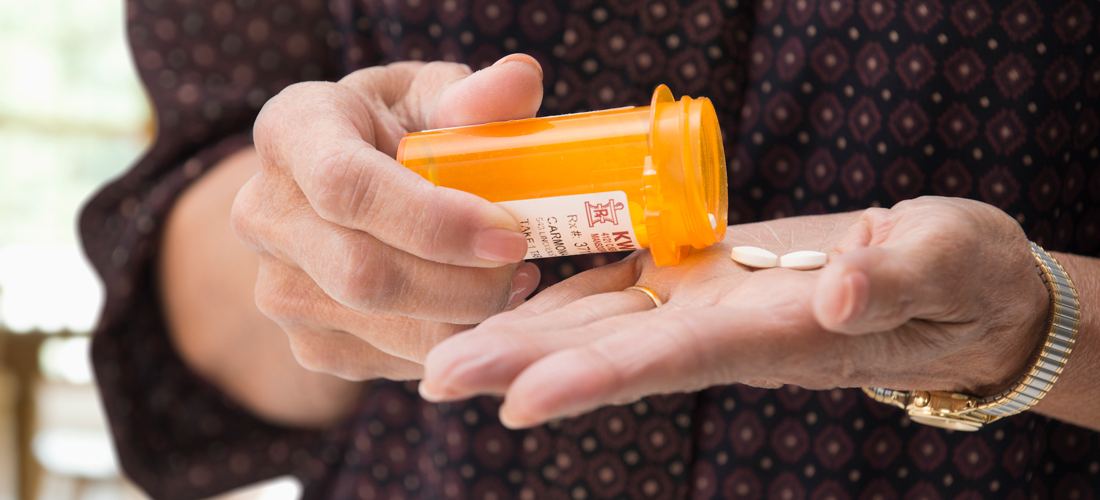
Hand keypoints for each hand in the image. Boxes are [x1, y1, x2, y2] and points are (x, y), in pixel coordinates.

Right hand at [231, 56, 545, 379]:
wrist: (339, 194)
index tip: (509, 234)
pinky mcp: (304, 342)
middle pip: (363, 275)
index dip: (434, 219)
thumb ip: (475, 95)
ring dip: (465, 318)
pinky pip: (388, 361)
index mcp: (291, 131)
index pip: (346, 186)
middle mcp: (263, 213)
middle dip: (463, 285)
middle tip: (524, 266)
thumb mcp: (432, 94)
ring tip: (511, 283)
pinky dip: (447, 342)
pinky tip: (473, 307)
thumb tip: (521, 82)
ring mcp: (276, 287)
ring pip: (381, 328)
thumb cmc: (398, 131)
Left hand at [421, 197, 1048, 427]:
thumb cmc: (962, 278)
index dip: (596, 377)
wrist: (951, 286)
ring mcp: (706, 308)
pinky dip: (558, 300)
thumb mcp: (950, 264)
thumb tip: (834, 297)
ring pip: (599, 325)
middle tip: (432, 378)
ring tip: (436, 356)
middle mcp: (723, 331)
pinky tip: (500, 302)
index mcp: (774, 334)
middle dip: (521, 367)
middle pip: (609, 353)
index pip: (674, 359)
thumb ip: (897, 280)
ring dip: (518, 340)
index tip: (519, 402)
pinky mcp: (702, 282)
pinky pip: (620, 290)